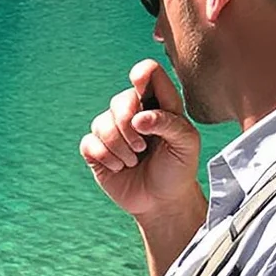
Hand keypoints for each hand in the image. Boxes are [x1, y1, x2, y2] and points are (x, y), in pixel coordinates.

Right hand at [78, 58, 201, 223]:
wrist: (162, 202)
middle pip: (120, 100)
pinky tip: (119, 167)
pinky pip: (89, 143)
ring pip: (102, 123)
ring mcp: (113, 130)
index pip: (148, 73)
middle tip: (143, 146)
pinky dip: (105, 158)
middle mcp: (134, 112)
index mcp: (160, 104)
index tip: (141, 88)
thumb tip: (138, 118)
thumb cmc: (178, 169)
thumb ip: (168, 123)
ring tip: (134, 160)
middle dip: (128, 126)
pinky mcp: (97, 149)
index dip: (142, 74)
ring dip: (120, 148)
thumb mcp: (186, 144)